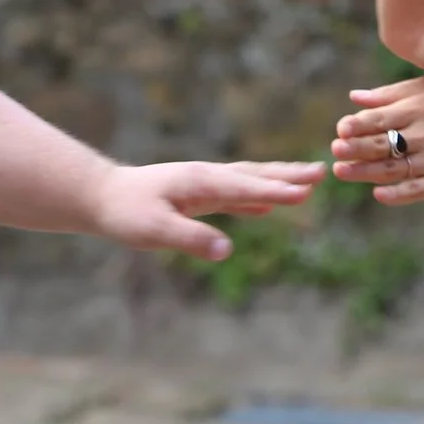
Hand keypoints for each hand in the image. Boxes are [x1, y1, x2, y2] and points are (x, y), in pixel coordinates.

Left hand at [88, 161, 323, 261]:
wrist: (102, 196)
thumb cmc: (125, 213)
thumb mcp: (154, 231)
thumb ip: (191, 238)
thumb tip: (228, 250)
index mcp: (201, 182)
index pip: (247, 187)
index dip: (277, 190)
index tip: (307, 191)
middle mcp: (207, 177)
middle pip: (256, 175)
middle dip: (289, 176)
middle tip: (322, 172)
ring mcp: (204, 183)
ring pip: (249, 180)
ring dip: (279, 180)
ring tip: (308, 181)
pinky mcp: (198, 193)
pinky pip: (236, 193)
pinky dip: (257, 195)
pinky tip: (268, 204)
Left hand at [330, 76, 423, 204]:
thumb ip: (392, 94)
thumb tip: (354, 98)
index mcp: (421, 108)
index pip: (379, 119)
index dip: (356, 125)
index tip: (340, 130)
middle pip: (382, 144)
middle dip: (355, 149)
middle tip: (334, 152)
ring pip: (393, 169)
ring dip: (364, 172)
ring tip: (341, 172)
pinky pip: (416, 190)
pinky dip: (396, 194)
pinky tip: (378, 193)